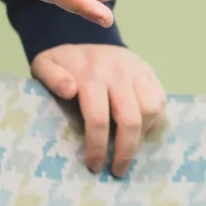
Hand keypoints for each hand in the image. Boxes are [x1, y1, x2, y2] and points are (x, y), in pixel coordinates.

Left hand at [32, 43, 168, 175]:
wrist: (86, 35)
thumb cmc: (63, 62)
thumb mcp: (45, 64)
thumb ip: (50, 76)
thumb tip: (69, 90)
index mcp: (91, 74)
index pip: (98, 119)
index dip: (98, 147)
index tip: (94, 166)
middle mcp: (118, 72)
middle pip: (130, 120)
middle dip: (125, 152)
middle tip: (117, 170)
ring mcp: (138, 71)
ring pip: (150, 111)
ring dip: (141, 136)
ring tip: (128, 150)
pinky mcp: (150, 73)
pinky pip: (160, 102)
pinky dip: (153, 122)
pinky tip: (139, 132)